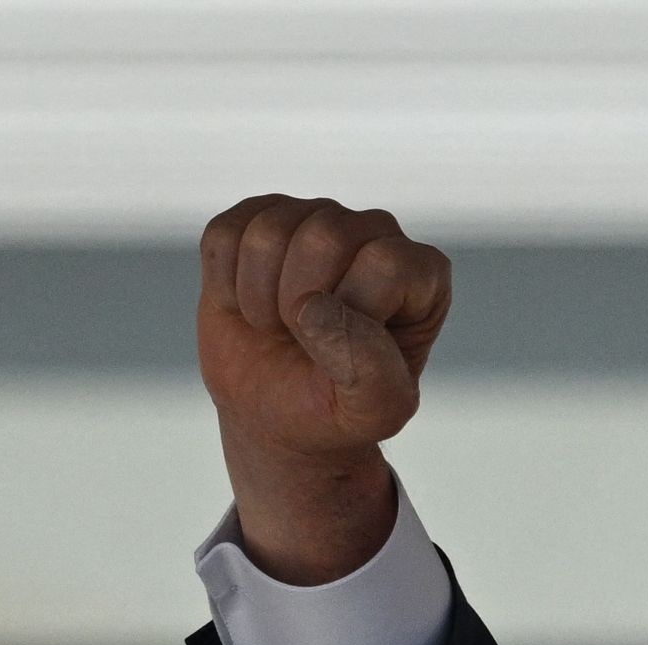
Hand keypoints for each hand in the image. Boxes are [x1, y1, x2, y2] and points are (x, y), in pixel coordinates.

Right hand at [194, 195, 452, 583]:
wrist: (282, 420)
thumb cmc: (341, 416)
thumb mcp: (377, 410)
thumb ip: (372, 363)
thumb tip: (320, 307)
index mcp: (420, 274)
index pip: (387, 262)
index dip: (354, 318)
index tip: (344, 359)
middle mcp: (373, 234)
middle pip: (325, 233)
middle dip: (301, 308)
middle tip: (305, 349)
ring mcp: (312, 220)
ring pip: (272, 227)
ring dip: (261, 299)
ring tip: (278, 332)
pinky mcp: (253, 220)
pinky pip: (227, 232)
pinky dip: (227, 283)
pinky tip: (249, 311)